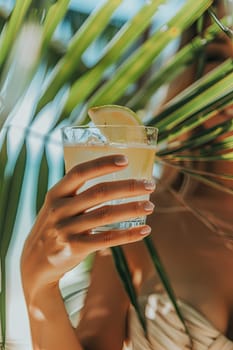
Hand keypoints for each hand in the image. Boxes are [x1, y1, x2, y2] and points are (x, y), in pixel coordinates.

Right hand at [21, 154, 154, 297]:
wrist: (33, 263)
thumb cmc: (54, 227)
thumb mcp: (57, 206)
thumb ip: (77, 194)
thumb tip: (114, 180)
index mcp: (56, 193)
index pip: (80, 172)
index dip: (103, 164)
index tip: (125, 159)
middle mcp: (60, 208)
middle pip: (99, 192)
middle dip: (128, 186)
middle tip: (149, 185)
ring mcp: (66, 229)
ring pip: (106, 215)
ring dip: (132, 209)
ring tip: (150, 206)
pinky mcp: (74, 248)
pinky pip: (107, 238)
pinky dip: (128, 234)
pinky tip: (144, 230)